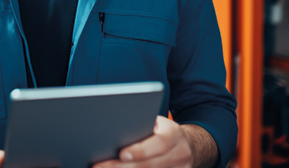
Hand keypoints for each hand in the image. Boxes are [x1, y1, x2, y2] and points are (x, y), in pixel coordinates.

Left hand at [92, 116, 216, 167]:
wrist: (189, 146)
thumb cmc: (163, 132)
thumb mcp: (157, 124)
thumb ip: (141, 126)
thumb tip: (112, 129)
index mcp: (174, 135)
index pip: (159, 144)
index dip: (141, 150)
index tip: (122, 154)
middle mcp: (179, 154)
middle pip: (151, 166)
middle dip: (122, 167)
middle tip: (99, 167)